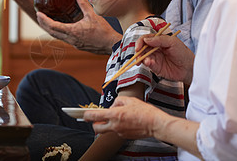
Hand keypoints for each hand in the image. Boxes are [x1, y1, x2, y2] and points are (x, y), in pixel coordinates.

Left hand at [36, 0, 121, 54]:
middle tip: (39, 16)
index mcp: (73, 31)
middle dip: (44, 24)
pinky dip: (59, 32)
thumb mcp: (93, 15)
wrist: (110, 44)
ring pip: (57, 37)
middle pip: (52, 32)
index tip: (38, 14)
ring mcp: (74, 43)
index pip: (54, 26)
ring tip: (46, 22)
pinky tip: (60, 28)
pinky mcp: (78, 45)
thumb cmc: (103, 31)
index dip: (44, 20)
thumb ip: (83, 3)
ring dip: (50, 29)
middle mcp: (71, 39)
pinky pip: (64, 39)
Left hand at [85, 96, 201, 157]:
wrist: (156, 124)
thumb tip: (112, 106)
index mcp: (115, 115)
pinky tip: (124, 121)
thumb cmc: (144, 111)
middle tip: (95, 118)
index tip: (80, 114)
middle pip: (96, 128)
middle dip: (93, 124)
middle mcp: (115, 125)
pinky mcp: (124, 137)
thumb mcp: (130, 100)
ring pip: (106, 131)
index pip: (95, 116)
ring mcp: (119, 132)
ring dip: (105, 125)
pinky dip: (116, 126)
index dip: (85, 115)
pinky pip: (115, 131)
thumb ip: (117, 101)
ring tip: (112, 117)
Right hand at [135, 33, 194, 84]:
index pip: (145, 39)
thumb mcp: (172, 42)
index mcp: (158, 40)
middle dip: (138, 51)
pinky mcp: (156, 67)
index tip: (138, 47)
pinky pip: (148, 64)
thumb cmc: (183, 53)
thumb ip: (159, 40)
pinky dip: (147, 63)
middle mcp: (155, 49)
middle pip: (142, 48)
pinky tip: (149, 63)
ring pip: (143, 56)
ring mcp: (155, 58)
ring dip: (141, 58)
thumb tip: (146, 40)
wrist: (189, 67)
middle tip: (138, 54)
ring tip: (145, 60)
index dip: (140, 42)